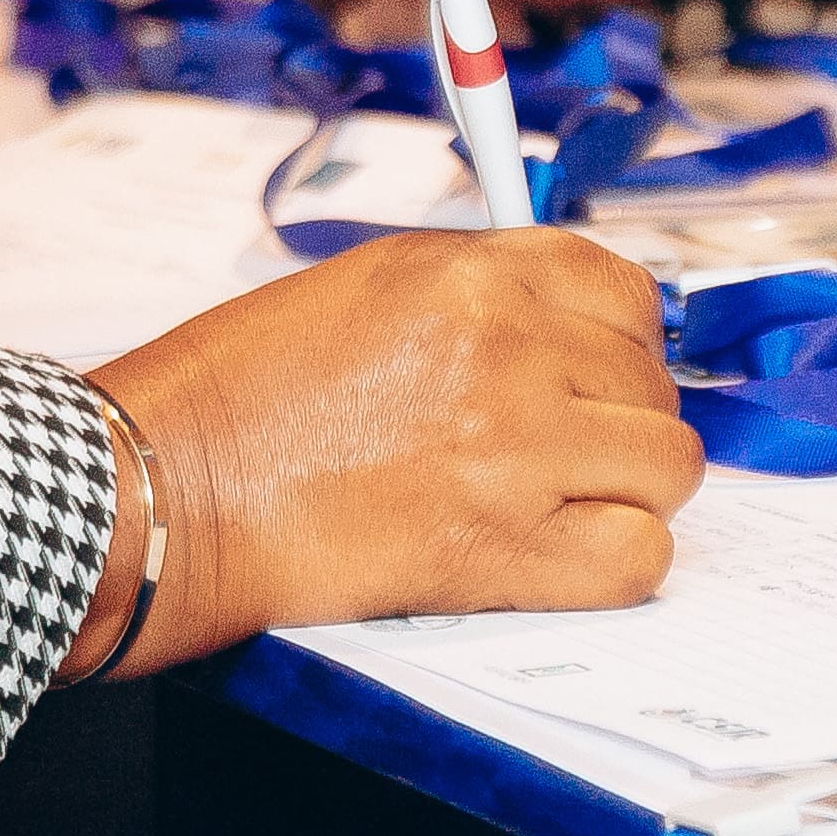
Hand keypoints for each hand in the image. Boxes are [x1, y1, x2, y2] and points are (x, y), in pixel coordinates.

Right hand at [86, 228, 698, 664]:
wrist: (169, 488)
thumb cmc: (240, 392)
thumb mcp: (369, 287)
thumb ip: (479, 292)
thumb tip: (565, 322)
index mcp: (472, 275)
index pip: (625, 292)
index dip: (623, 340)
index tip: (598, 372)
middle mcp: (508, 350)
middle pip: (651, 383)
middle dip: (619, 417)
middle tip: (562, 448)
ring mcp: (513, 451)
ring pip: (667, 467)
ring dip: (628, 487)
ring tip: (562, 501)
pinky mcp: (499, 551)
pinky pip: (637, 556)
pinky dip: (616, 560)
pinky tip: (561, 552)